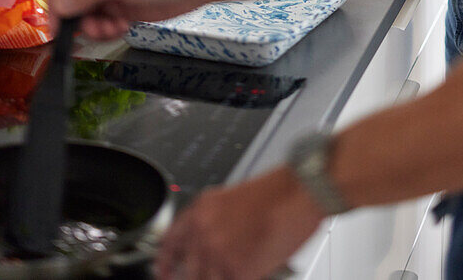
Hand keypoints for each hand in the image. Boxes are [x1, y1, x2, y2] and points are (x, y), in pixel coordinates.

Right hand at [47, 0, 195, 38]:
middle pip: (69, 2)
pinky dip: (106, 31)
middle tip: (95, 29)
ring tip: (113, 28)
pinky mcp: (116, 6)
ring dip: (94, 28)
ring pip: (83, 17)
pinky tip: (122, 26)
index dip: (57, 4)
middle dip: (79, 20)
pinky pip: (99, 24)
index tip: (60, 26)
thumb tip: (59, 4)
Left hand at [155, 167, 323, 279]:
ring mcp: (218, 254)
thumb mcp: (234, 199)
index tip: (163, 271)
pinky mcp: (237, 272)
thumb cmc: (277, 192)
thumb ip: (215, 221)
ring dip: (220, 277)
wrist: (299, 192)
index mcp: (201, 209)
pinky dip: (242, 279)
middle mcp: (204, 232)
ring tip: (238, 267)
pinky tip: (252, 272)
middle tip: (211, 273)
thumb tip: (211, 244)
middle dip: (195, 277)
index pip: (170, 241)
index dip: (165, 261)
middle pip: (186, 271)